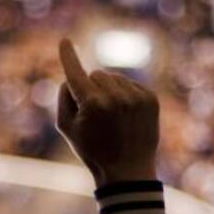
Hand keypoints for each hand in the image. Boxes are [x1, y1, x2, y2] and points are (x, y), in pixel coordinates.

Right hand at [56, 38, 158, 186]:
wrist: (128, 171)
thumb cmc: (93, 151)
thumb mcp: (67, 129)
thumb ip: (64, 98)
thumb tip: (71, 78)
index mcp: (92, 103)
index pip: (76, 73)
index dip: (68, 56)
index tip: (65, 41)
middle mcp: (115, 96)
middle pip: (96, 74)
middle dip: (92, 88)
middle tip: (94, 114)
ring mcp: (135, 97)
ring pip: (115, 78)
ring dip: (109, 91)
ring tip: (112, 117)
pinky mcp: (150, 99)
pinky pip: (131, 85)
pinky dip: (125, 95)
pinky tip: (125, 116)